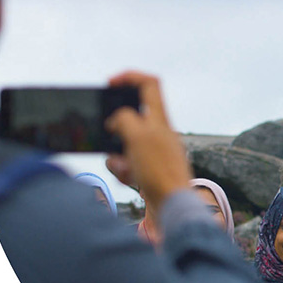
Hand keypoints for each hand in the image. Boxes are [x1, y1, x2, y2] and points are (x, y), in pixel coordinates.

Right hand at [104, 71, 191, 206]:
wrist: (173, 205)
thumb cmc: (159, 171)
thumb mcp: (137, 136)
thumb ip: (124, 119)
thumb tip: (116, 120)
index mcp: (160, 119)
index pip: (149, 84)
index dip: (129, 77)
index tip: (110, 83)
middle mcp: (159, 132)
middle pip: (130, 117)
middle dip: (115, 127)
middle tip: (109, 137)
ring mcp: (154, 150)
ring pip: (124, 142)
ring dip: (116, 153)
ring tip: (123, 167)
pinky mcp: (149, 168)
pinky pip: (127, 163)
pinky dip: (123, 169)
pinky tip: (128, 178)